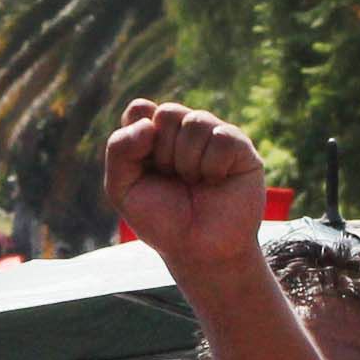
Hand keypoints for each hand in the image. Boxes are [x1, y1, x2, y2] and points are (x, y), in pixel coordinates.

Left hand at [104, 99, 268, 273]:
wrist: (198, 249)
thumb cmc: (161, 220)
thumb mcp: (123, 189)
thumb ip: (119, 151)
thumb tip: (148, 123)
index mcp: (153, 136)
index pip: (140, 109)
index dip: (139, 135)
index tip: (143, 164)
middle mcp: (183, 131)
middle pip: (168, 112)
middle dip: (163, 153)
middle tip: (172, 179)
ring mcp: (213, 136)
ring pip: (196, 121)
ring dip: (188, 161)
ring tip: (194, 182)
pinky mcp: (241, 148)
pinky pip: (222, 137)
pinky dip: (212, 166)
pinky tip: (215, 181)